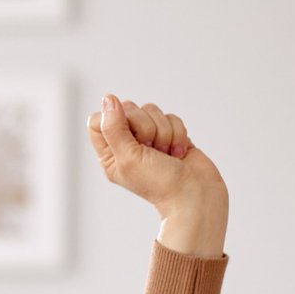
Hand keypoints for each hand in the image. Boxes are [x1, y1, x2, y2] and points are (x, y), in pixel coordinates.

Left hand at [86, 94, 226, 254]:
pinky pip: (171, 116)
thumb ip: (114, 128)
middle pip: (128, 109)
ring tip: (166, 154)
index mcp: (109, 152)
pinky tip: (178, 152)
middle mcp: (127, 143)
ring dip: (164, 132)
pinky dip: (178, 133)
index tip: (129, 136)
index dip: (114, 120)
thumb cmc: (159, 183)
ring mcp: (150, 138)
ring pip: (152, 110)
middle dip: (145, 127)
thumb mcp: (127, 157)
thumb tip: (108, 98)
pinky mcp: (171, 134)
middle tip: (151, 150)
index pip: (99, 119)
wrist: (195, 194)